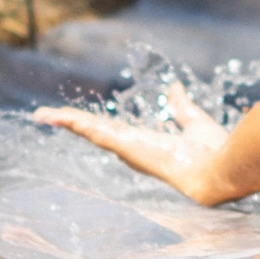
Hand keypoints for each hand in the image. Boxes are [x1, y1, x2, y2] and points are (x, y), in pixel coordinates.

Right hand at [33, 82, 230, 203]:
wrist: (216, 170)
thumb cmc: (212, 152)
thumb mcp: (193, 121)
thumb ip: (181, 106)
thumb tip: (174, 88)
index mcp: (148, 145)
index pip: (117, 134)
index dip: (99, 126)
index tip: (83, 120)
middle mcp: (133, 150)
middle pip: (97, 134)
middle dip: (75, 125)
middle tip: (52, 118)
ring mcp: (127, 149)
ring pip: (91, 132)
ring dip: (67, 122)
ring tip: (43, 115)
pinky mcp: (125, 145)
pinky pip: (94, 131)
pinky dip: (72, 123)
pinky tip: (52, 117)